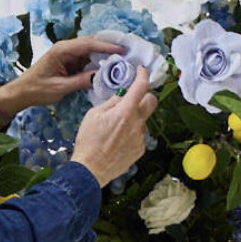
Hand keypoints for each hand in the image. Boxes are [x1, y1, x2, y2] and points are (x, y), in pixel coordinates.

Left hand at [0, 36, 121, 118]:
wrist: (22, 92)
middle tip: (128, 51)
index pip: (88, 44)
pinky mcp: (69, 61)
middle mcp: (66, 48)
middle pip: (92, 43)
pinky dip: (98, 62)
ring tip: (122, 59)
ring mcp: (68, 54)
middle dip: (109, 47)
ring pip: (91, 51)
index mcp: (62, 50)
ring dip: (105, 55)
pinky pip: (87, 59)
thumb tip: (99, 76)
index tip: (122, 49)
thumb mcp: (59, 88)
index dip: (107, 46)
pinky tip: (109, 67)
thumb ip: (79, 81)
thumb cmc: (37, 89)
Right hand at [70, 67, 158, 187]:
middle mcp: (137, 123)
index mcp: (125, 111)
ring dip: (134, 118)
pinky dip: (131, 133)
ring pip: (143, 120)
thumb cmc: (88, 142)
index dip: (143, 75)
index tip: (142, 71)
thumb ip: (111, 102)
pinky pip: (139, 135)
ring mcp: (140, 137)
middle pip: (152, 101)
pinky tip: (118, 140)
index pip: (141, 86)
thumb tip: (121, 95)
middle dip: (145, 95)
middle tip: (133, 98)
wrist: (91, 169)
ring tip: (117, 128)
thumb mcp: (94, 115)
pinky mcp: (140, 149)